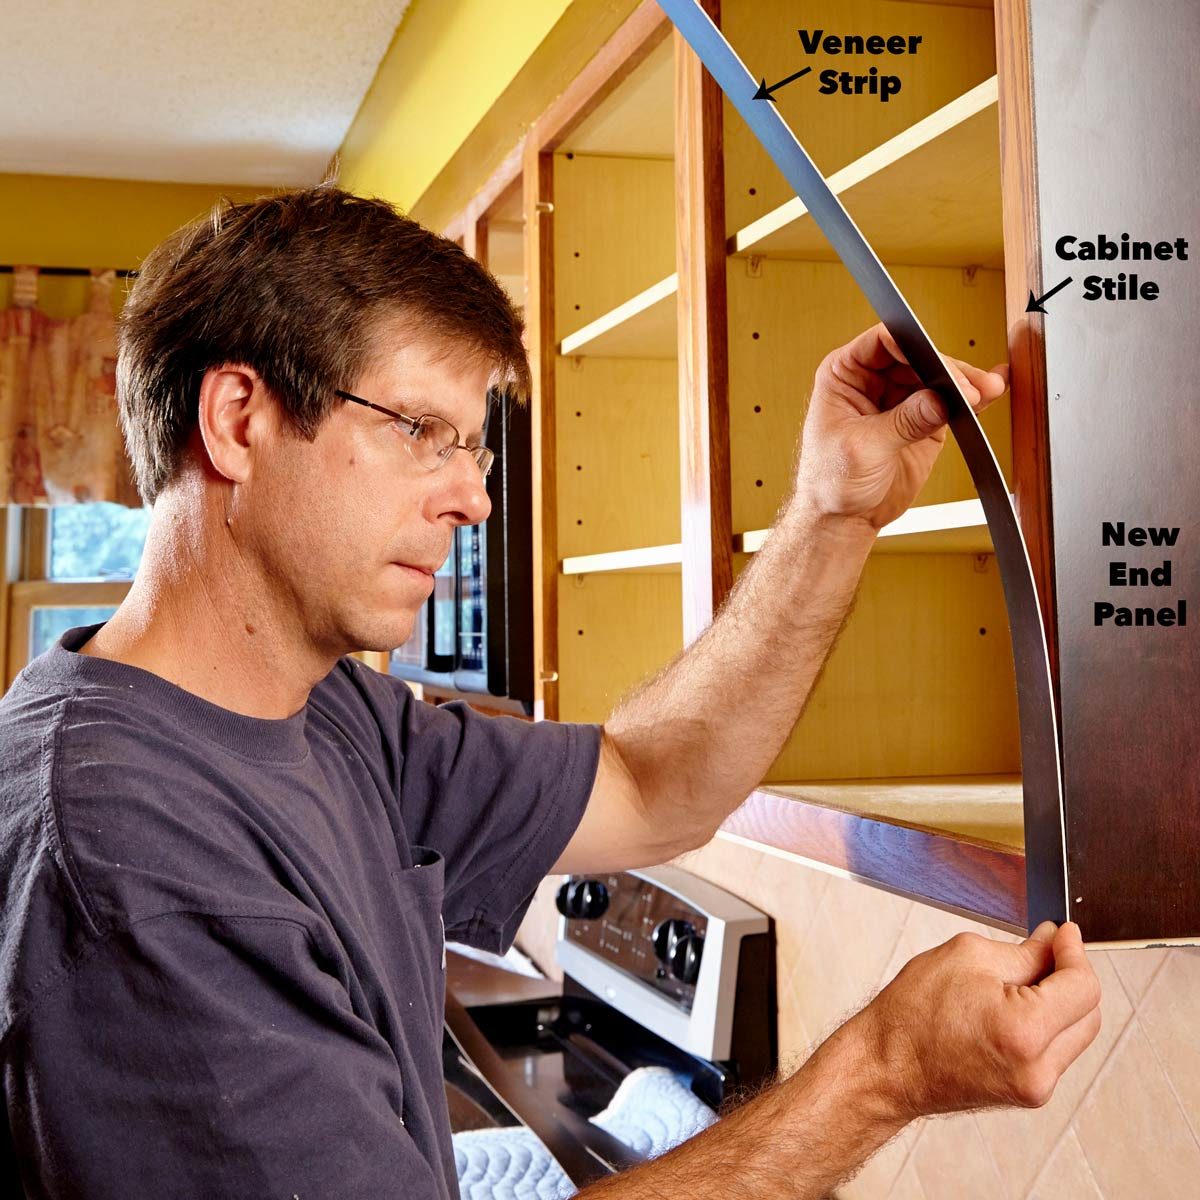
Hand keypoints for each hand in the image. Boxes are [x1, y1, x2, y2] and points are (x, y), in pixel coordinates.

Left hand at [793, 323, 1008, 529]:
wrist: (842, 518)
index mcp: (844, 374)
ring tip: (987, 390)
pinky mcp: (922, 421)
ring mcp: (899, 400)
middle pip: (917, 356)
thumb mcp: (863, 449)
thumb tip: (939, 400)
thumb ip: (903, 422)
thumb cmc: (830, 482)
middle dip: (947, 369)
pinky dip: (970, 399)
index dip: (913, 347)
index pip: (883, 342)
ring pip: (938, 377)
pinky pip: (950, 402)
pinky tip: (990, 393)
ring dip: (965, 383)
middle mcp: (872, 381)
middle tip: (968, 389)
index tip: (939, 364)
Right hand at [853, 921, 1101, 1118]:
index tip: (1064, 933)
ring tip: (1021, 979)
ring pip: (1076, 1032)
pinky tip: (1013, 1006)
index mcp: (1024, 1031)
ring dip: (1060, 1000)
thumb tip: (1054, 943)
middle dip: (1071, 975)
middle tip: (1044, 949)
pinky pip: (1056, 1050)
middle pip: (1088, 1012)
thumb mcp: (966, 958)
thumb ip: (1023, 951)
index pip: (1082, 987)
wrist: (887, 1067)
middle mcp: (1038, 1068)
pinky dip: (1046, 1023)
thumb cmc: (912, 1015)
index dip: (1075, 952)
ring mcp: (1036, 1087)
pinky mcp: (1028, 1094)